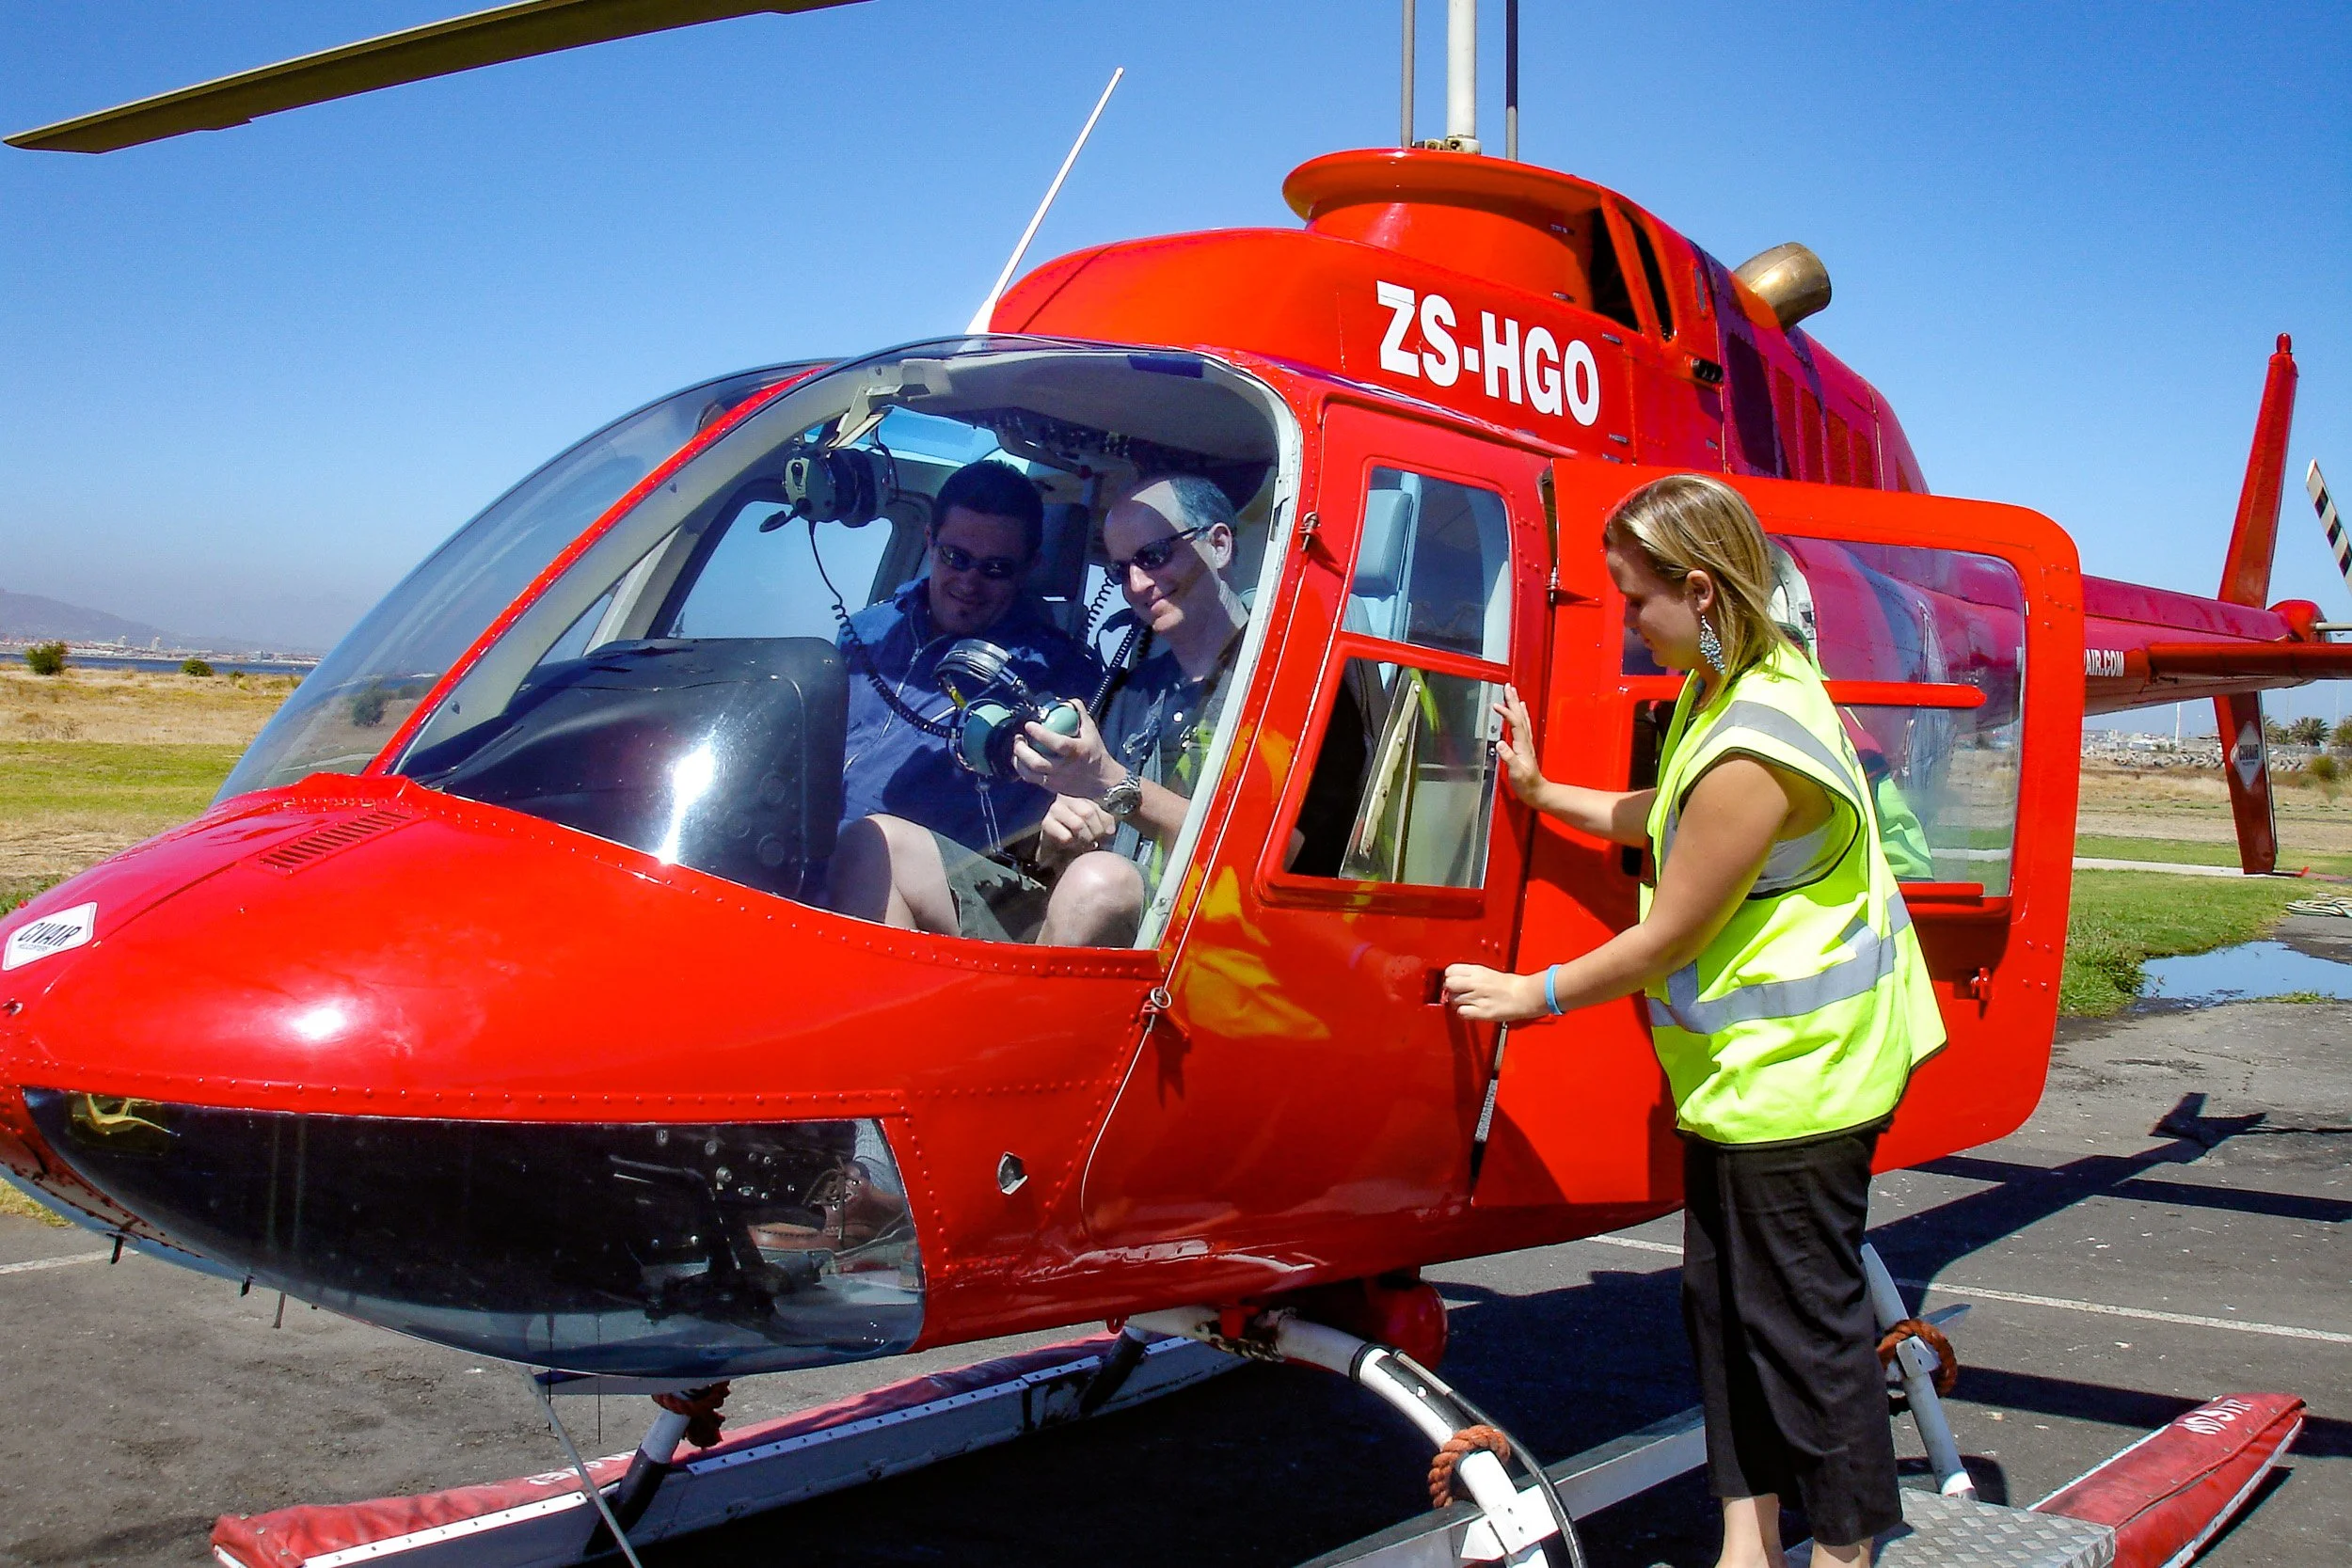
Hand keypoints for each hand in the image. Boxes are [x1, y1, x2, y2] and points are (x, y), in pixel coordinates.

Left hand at [1013, 701, 1118, 797]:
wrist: (1102, 782)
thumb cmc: (1095, 753)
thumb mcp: (1091, 731)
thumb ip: (1079, 713)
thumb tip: (1067, 701)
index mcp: (1077, 752)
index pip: (1056, 743)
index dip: (1040, 734)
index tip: (1029, 725)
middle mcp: (1065, 768)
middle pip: (1037, 762)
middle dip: (1022, 749)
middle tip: (1018, 737)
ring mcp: (1057, 780)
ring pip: (1030, 774)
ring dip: (1018, 760)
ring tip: (1017, 748)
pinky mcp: (1052, 787)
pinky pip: (1032, 779)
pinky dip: (1023, 769)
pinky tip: (1021, 760)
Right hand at [1036, 794, 1116, 867]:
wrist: (1052, 849)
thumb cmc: (1074, 834)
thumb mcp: (1092, 825)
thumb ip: (1104, 822)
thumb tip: (1110, 830)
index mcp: (1079, 797)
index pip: (1097, 807)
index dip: (1104, 822)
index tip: (1107, 834)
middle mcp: (1065, 799)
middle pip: (1088, 813)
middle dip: (1095, 831)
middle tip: (1095, 842)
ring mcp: (1054, 809)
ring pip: (1078, 824)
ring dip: (1085, 838)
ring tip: (1085, 845)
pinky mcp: (1046, 823)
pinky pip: (1066, 836)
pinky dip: (1073, 844)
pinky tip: (1073, 847)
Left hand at [1442, 963, 1549, 1023]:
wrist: (1525, 995)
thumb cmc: (1511, 985)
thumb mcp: (1487, 973)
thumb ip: (1471, 975)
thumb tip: (1455, 980)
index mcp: (1478, 970)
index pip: (1450, 970)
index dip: (1449, 977)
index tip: (1453, 981)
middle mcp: (1476, 982)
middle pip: (1449, 984)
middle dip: (1451, 990)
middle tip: (1458, 993)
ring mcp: (1478, 997)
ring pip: (1454, 999)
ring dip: (1458, 1002)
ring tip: (1469, 1002)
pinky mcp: (1482, 1011)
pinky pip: (1462, 1013)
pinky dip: (1464, 1013)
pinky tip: (1471, 1010)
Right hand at [1493, 685, 1547, 808]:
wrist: (1537, 791)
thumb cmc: (1526, 784)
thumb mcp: (1516, 773)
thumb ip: (1509, 758)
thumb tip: (1500, 744)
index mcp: (1522, 745)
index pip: (1514, 723)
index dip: (1506, 713)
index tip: (1495, 705)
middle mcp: (1525, 741)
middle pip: (1519, 716)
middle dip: (1513, 701)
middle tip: (1508, 687)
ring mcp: (1526, 742)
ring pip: (1522, 718)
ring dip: (1517, 704)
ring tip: (1513, 693)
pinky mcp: (1524, 746)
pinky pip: (1523, 724)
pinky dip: (1520, 714)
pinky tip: (1520, 710)